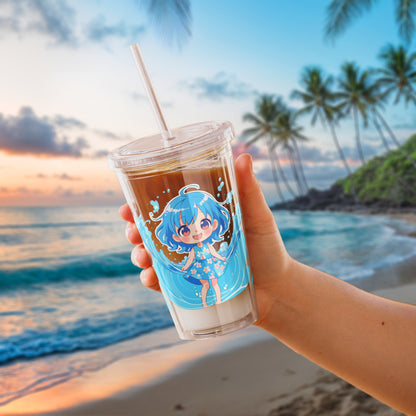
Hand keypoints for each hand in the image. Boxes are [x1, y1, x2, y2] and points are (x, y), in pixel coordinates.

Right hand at [119, 153, 292, 326]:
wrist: (277, 289)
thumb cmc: (268, 248)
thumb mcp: (258, 216)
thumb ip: (249, 189)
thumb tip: (244, 155)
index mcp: (199, 219)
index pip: (165, 207)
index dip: (142, 204)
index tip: (129, 204)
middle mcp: (189, 239)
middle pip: (152, 231)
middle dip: (134, 230)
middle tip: (132, 232)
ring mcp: (187, 262)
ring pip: (152, 256)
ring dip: (139, 255)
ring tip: (142, 257)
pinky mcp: (188, 285)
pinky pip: (162, 283)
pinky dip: (151, 280)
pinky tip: (150, 277)